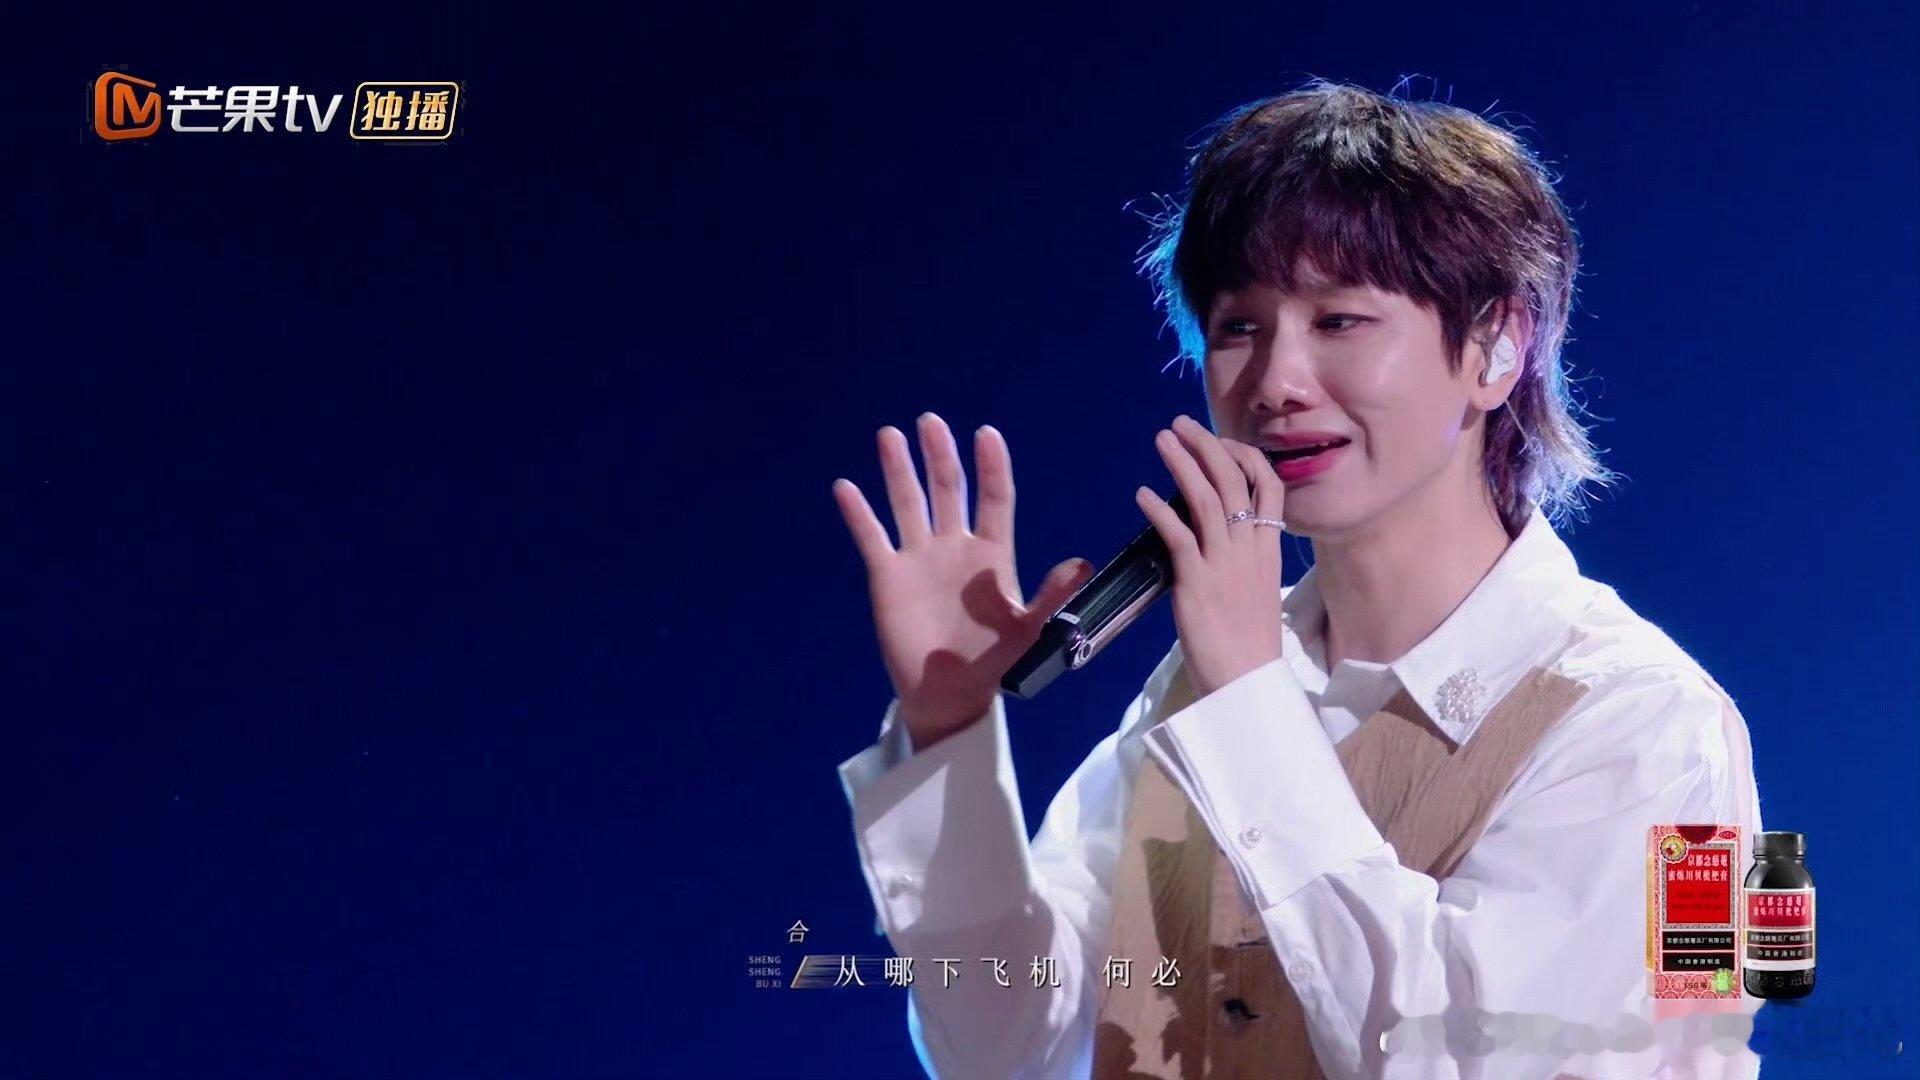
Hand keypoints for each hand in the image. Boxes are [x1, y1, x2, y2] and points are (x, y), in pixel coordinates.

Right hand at [832, 412, 1094, 751]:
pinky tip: (846, 487)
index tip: (987, 434)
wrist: (948, 694)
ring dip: (899, 470)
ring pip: (908, 503)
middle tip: (931, 421)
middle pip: (949, 489)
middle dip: (940, 455)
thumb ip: (1050, 595)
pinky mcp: (889, 576)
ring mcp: (920, 558)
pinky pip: (872, 537)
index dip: (991, 467)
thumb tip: (1080, 563)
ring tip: (890, 435)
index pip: (995, 499)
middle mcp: (955, 546)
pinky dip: (859, 513)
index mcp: (993, 554)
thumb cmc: (993, 662)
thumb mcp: (1028, 630)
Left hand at [1132, 414, 1285, 699]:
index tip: (1222, 442)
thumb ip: (1240, 560)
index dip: (1245, 457)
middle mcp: (1250, 549)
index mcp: (1269, 549)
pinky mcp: (1198, 581)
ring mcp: (1225, 564)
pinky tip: (1141, 494)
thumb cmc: (1248, 645)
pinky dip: (1159, 510)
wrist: (1247, 682)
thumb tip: (1213, 540)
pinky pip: (1178, 535)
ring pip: (1208, 498)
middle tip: (1182, 424)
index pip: (1269, 486)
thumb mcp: (1256, 591)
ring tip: (1162, 439)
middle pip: (1235, 480)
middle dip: (1207, 446)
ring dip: (1183, 464)